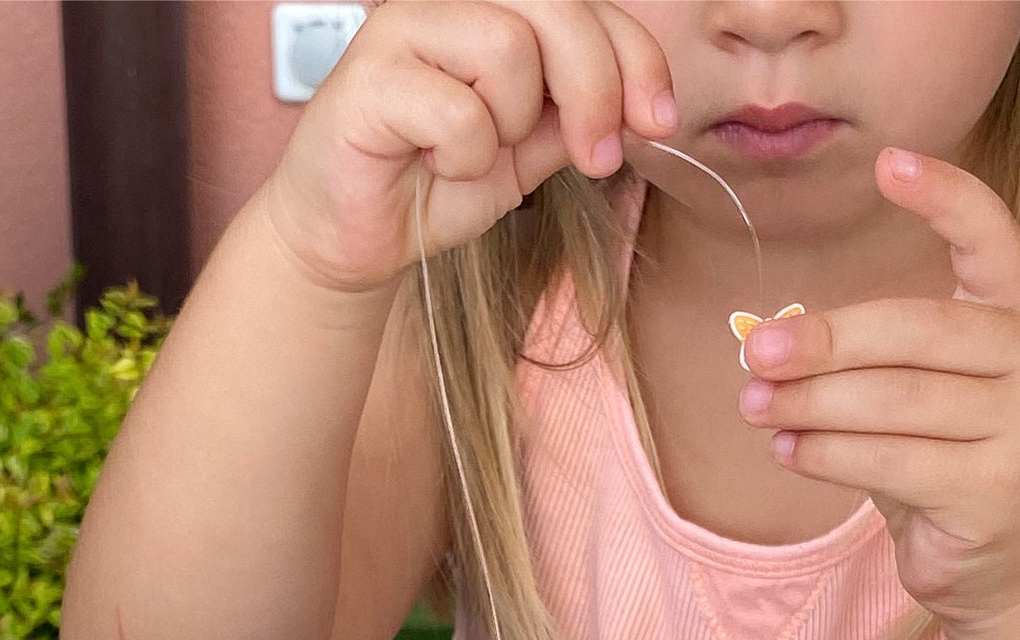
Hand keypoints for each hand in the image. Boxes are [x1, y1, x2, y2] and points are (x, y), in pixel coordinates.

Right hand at [263, 0, 676, 291]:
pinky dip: (464, 156)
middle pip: (555, 8)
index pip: (587, 5)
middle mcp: (447, 4)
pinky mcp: (365, 78)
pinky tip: (436, 167)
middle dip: (596, 88)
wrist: (361, 237)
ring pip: (506, 45)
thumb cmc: (437, 183)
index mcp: (493, 11)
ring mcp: (401, 30)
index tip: (657, 123)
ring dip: (511, 124)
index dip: (637, 57)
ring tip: (476, 155)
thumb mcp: (531, 151)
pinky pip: (456, 110)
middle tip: (598, 158)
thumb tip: (642, 105)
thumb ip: (576, 116)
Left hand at [738, 148, 1019, 628]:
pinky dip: (826, 455)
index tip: (887, 162)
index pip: (993, 239)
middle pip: (918, 330)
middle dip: (826, 340)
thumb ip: (865, 365)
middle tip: (755, 352)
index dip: (944, 197)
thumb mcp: (916, 398)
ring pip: (894, 401)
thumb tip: (764, 345)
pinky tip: (789, 451)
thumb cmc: (945, 462)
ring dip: (811, 404)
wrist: (1002, 562)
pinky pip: (888, 461)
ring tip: (756, 407)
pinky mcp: (998, 488)